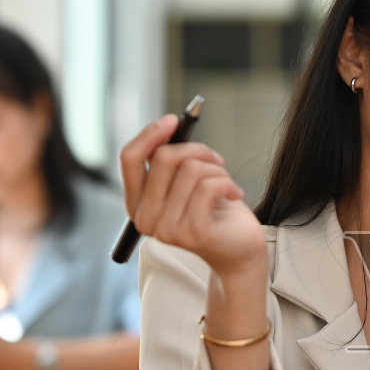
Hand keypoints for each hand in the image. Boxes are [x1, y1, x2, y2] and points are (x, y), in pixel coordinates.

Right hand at [119, 115, 266, 276]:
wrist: (240, 249)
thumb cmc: (214, 212)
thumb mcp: (186, 182)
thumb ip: (170, 160)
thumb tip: (168, 125)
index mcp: (137, 203)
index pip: (130, 158)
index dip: (150, 134)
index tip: (173, 120)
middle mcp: (145, 218)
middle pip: (163, 157)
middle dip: (197, 149)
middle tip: (216, 160)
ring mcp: (166, 228)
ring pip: (191, 170)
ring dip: (216, 169)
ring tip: (226, 183)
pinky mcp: (191, 232)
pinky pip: (209, 186)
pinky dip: (228, 183)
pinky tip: (234, 194)